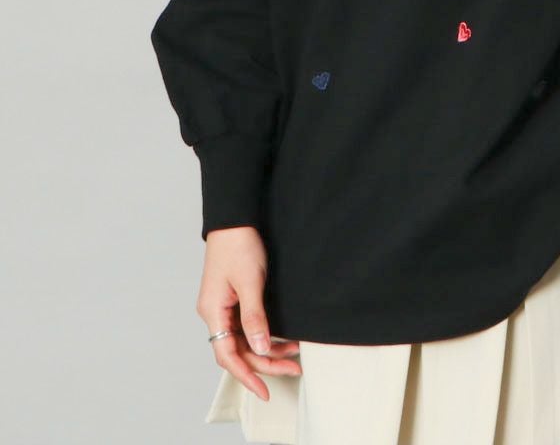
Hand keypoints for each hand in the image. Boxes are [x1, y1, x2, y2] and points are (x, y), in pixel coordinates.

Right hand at [197, 225, 301, 401]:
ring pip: (245, 340)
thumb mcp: (250, 282)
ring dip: (268, 348)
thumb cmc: (239, 246)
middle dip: (265, 363)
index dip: (247, 376)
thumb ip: (255, 317)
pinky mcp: (234, 298)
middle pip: (238, 351)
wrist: (235, 219)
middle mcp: (215, 314)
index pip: (228, 356)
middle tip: (294, 369)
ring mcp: (224, 307)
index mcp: (213, 312)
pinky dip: (265, 334)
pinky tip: (284, 337)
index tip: (265, 391)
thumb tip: (261, 349)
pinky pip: (247, 326)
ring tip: (295, 353)